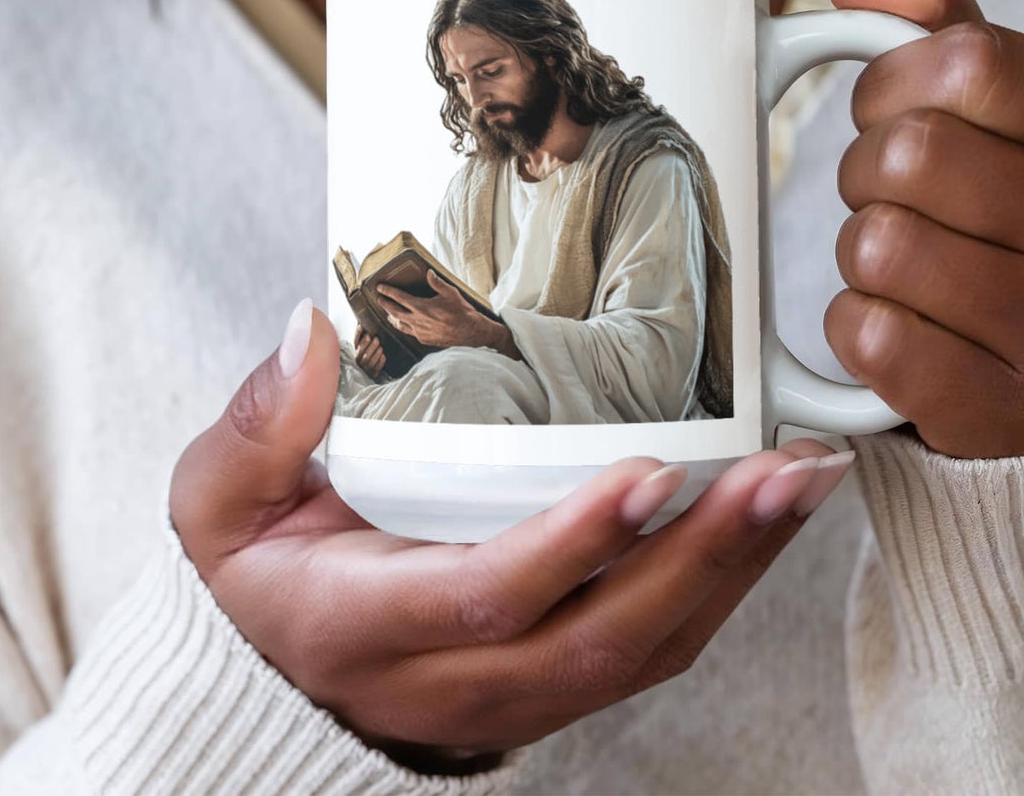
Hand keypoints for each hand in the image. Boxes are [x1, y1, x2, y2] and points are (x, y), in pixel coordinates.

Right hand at [170, 301, 853, 773]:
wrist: (273, 670)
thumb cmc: (258, 573)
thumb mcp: (219, 503)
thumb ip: (257, 426)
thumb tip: (309, 329)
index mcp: (370, 625)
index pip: (490, 599)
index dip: (573, 544)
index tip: (649, 473)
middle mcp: (459, 680)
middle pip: (605, 636)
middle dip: (706, 555)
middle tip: (783, 469)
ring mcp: (519, 693)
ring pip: (649, 649)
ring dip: (737, 566)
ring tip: (804, 479)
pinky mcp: (558, 681)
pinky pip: (656, 646)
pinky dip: (724, 583)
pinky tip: (768, 515)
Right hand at [353, 327, 385, 376]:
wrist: (368, 372)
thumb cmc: (367, 354)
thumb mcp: (364, 345)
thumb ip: (363, 335)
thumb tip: (363, 320)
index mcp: (356, 350)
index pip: (355, 341)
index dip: (358, 334)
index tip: (362, 326)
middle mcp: (358, 359)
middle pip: (361, 352)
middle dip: (368, 345)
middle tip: (375, 338)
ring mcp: (365, 367)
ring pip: (368, 360)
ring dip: (375, 353)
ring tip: (380, 347)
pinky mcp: (372, 373)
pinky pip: (376, 368)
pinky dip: (380, 362)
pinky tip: (383, 356)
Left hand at [379, 270, 515, 356]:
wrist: (470, 332)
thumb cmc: (461, 311)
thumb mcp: (450, 293)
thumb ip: (437, 283)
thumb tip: (428, 272)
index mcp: (421, 307)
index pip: (399, 298)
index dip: (388, 292)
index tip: (380, 287)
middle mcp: (417, 321)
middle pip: (394, 312)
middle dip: (385, 305)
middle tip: (379, 299)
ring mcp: (420, 332)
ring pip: (399, 325)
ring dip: (392, 318)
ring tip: (388, 314)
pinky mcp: (424, 339)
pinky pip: (409, 332)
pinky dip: (404, 326)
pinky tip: (405, 325)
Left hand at [823, 0, 1023, 458]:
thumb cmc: (1016, 212)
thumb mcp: (1004, 107)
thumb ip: (939, 22)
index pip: (968, 61)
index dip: (891, 80)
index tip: (890, 107)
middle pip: (911, 154)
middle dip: (867, 167)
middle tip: (892, 192)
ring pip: (880, 246)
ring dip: (861, 249)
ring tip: (907, 260)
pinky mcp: (1021, 416)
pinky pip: (870, 336)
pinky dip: (857, 325)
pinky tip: (905, 325)